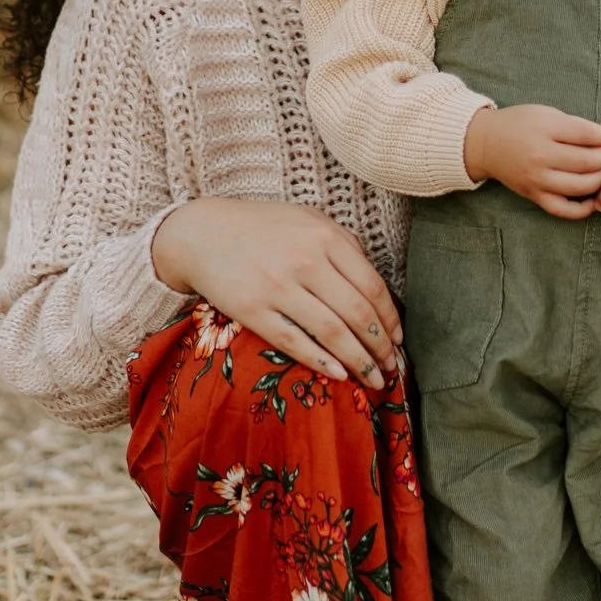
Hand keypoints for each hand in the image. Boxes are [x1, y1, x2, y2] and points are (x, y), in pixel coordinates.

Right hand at [151, 198, 401, 391]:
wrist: (202, 233)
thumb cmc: (262, 227)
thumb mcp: (308, 220)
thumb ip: (343, 245)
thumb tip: (375, 286)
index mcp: (325, 237)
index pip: (372, 286)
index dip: (389, 318)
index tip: (398, 339)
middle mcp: (305, 261)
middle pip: (357, 313)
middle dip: (381, 346)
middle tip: (391, 367)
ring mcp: (278, 286)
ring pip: (332, 333)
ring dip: (359, 362)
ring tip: (373, 380)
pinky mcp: (252, 310)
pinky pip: (294, 342)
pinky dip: (321, 362)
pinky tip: (339, 376)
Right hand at [462, 105, 600, 217]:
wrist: (486, 144)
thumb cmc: (520, 124)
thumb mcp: (546, 113)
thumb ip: (575, 126)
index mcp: (545, 128)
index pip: (589, 134)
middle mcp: (541, 155)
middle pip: (589, 161)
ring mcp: (537, 178)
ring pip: (582, 186)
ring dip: (600, 180)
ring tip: (600, 173)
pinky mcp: (534, 196)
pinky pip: (564, 209)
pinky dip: (583, 209)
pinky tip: (591, 199)